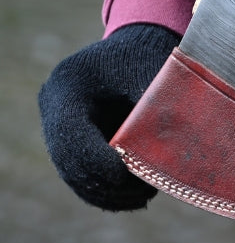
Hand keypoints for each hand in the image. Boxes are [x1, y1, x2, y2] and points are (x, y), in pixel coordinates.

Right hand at [38, 24, 179, 210]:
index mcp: (68, 86)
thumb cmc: (149, 58)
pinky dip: (107, 189)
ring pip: (75, 174)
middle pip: (70, 161)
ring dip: (108, 193)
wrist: (137, 46)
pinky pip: (82, 174)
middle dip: (107, 184)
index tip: (132, 176)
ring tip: (144, 197)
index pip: (72, 136)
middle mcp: (54, 107)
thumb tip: (172, 154)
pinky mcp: (72, 140)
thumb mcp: (155, 76)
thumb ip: (159, 111)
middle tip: (145, 193)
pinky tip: (136, 196)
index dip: (100, 162)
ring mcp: (58, 126)